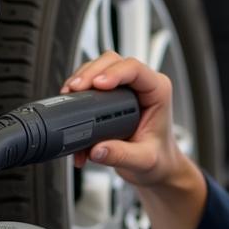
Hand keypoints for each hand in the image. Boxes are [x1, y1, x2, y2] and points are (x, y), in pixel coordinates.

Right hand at [61, 51, 189, 188]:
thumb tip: (97, 149)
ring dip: (81, 79)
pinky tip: (71, 111)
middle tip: (76, 89)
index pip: (135, 69)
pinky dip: (78, 95)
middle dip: (91, 72)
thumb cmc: (158, 157)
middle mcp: (142, 85)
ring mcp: (125, 88)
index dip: (114, 73)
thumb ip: (121, 155)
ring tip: (69, 95)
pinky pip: (91, 83)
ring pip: (99, 67)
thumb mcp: (144, 160)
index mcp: (157, 92)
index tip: (97, 85)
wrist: (157, 166)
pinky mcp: (111, 95)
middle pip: (112, 62)